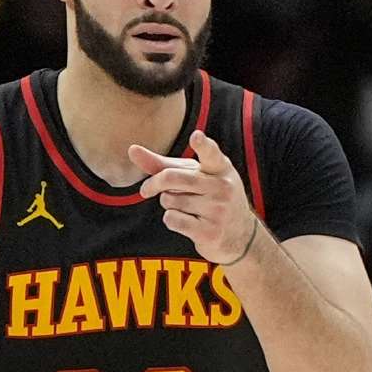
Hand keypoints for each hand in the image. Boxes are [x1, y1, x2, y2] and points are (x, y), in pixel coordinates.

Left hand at [129, 131, 256, 264]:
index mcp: (220, 168)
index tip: (196, 137)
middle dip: (153, 183)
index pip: (211, 153)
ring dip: (168, 204)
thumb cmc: (210, 196)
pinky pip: (172, 219)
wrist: (240, 234)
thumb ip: (163, 164)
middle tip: (145, 190)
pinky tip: (187, 222)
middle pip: (172, 178)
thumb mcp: (194, 176)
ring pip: (170, 200)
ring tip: (186, 207)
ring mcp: (218, 210)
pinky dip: (171, 220)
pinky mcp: (210, 232)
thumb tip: (131, 149)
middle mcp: (222, 186)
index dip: (202, 145)